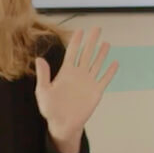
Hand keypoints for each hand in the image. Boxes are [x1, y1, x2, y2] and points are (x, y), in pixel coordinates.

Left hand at [34, 28, 117, 152]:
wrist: (62, 124)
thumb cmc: (50, 109)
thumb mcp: (43, 91)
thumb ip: (43, 75)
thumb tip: (39, 59)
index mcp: (66, 72)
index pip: (72, 52)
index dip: (76, 40)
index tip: (80, 29)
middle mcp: (78, 74)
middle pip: (87, 53)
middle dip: (92, 41)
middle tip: (97, 28)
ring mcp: (88, 82)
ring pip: (96, 64)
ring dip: (102, 53)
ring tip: (106, 43)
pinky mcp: (96, 91)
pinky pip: (104, 79)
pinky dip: (110, 71)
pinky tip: (115, 63)